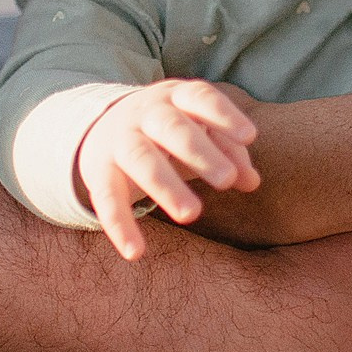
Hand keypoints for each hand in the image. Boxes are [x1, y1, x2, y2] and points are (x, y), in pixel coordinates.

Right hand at [77, 79, 260, 261]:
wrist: (103, 126)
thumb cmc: (169, 132)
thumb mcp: (199, 131)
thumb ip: (229, 152)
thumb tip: (252, 182)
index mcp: (176, 98)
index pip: (200, 98)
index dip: (224, 115)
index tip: (250, 136)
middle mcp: (146, 114)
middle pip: (172, 127)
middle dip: (199, 152)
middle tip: (226, 180)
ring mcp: (120, 140)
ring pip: (141, 158)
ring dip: (166, 185)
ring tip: (193, 214)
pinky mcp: (98, 170)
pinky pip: (106, 198)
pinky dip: (119, 225)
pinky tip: (136, 252)